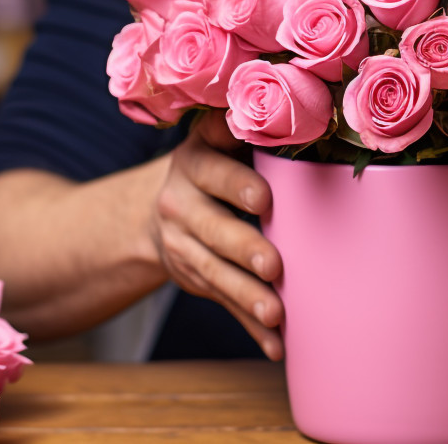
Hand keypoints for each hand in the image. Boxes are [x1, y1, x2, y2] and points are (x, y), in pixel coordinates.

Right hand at [149, 109, 284, 359]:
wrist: (158, 208)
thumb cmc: (214, 162)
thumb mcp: (217, 137)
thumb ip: (244, 124)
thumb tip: (289, 101)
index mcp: (193, 163)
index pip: (213, 173)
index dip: (236, 185)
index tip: (265, 198)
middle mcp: (181, 205)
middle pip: (213, 229)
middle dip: (243, 248)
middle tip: (274, 265)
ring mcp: (184, 247)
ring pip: (215, 273)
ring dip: (247, 296)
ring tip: (276, 314)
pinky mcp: (196, 279)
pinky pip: (224, 303)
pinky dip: (250, 326)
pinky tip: (277, 346)